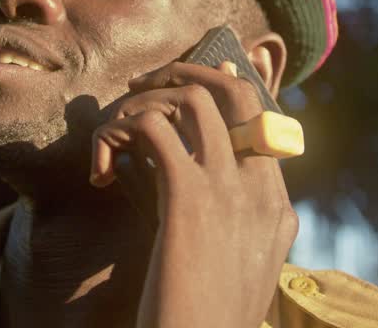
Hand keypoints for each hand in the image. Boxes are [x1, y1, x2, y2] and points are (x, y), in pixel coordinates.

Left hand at [90, 61, 297, 327]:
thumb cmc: (195, 319)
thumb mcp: (213, 264)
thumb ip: (198, 213)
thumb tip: (148, 162)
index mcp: (276, 210)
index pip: (261, 121)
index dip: (219, 90)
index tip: (179, 82)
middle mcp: (262, 192)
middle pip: (237, 94)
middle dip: (186, 74)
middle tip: (143, 84)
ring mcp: (232, 191)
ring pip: (192, 99)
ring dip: (145, 102)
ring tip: (114, 131)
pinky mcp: (190, 196)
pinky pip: (151, 127)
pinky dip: (118, 132)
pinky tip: (101, 168)